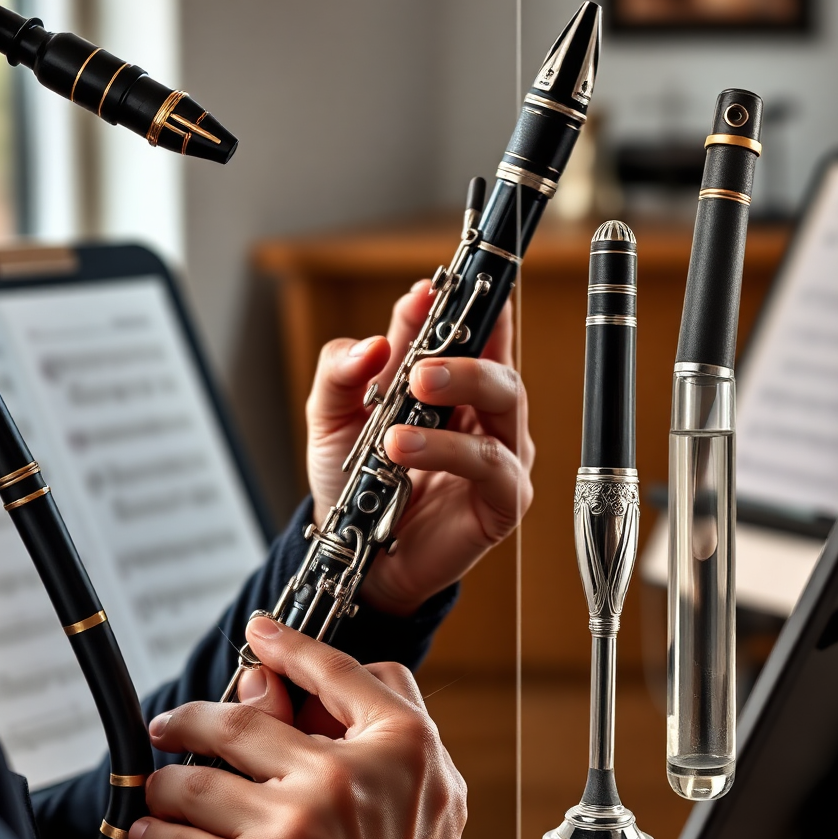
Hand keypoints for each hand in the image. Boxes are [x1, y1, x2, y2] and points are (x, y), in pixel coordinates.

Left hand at [129, 617, 466, 838]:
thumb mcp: (411, 812)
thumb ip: (363, 741)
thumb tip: (276, 687)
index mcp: (405, 754)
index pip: (344, 673)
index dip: (296, 647)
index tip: (264, 632)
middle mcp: (350, 779)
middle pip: (250, 719)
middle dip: (193, 720)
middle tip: (171, 724)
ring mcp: (298, 821)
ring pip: (199, 774)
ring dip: (167, 784)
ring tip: (161, 794)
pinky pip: (176, 834)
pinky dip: (154, 833)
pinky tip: (153, 837)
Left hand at [306, 279, 533, 615]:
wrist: (352, 552)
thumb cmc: (355, 481)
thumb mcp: (332, 417)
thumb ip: (343, 373)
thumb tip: (373, 343)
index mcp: (452, 384)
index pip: (473, 329)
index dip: (467, 300)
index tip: (436, 286)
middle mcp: (484, 414)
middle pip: (497, 363)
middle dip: (461, 355)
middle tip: (416, 367)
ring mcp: (500, 454)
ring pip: (505, 404)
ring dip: (456, 396)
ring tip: (398, 423)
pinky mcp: (503, 498)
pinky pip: (491, 466)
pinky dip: (447, 452)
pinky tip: (405, 452)